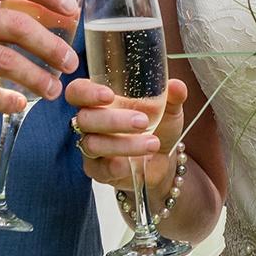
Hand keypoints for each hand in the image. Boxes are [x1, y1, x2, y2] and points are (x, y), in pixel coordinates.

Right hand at [68, 76, 187, 192]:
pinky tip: (131, 164)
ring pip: (93, 144)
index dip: (88, 92)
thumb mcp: (169, 108)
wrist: (164, 159)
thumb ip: (172, 96)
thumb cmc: (158, 126)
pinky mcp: (98, 170)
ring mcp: (92, 147)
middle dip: (113, 120)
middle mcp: (91, 122)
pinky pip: (99, 168)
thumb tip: (177, 86)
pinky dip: (114, 165)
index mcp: (101, 100)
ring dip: (122, 144)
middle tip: (142, 121)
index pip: (78, 91)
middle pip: (85, 118)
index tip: (108, 95)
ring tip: (152, 143)